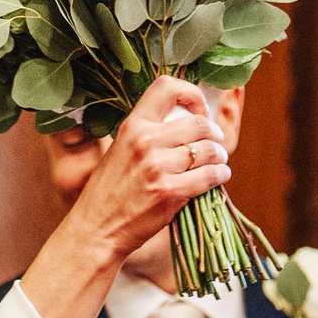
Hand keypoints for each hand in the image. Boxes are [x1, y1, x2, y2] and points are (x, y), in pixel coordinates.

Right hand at [58, 77, 229, 260]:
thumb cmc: (109, 192)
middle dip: (214, 133)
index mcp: (132, 126)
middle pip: (199, 123)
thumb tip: (184, 123)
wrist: (96, 229)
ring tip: (218, 161)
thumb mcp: (120, 150)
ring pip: (209, 150)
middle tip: (216, 142)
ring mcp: (158, 168)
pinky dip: (221, 175)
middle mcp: (145, 141)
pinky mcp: (170, 193)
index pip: (167, 88)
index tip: (199, 110)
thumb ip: (147, 135)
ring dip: (220, 155)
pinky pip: (210, 176)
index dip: (192, 95)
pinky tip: (219, 177)